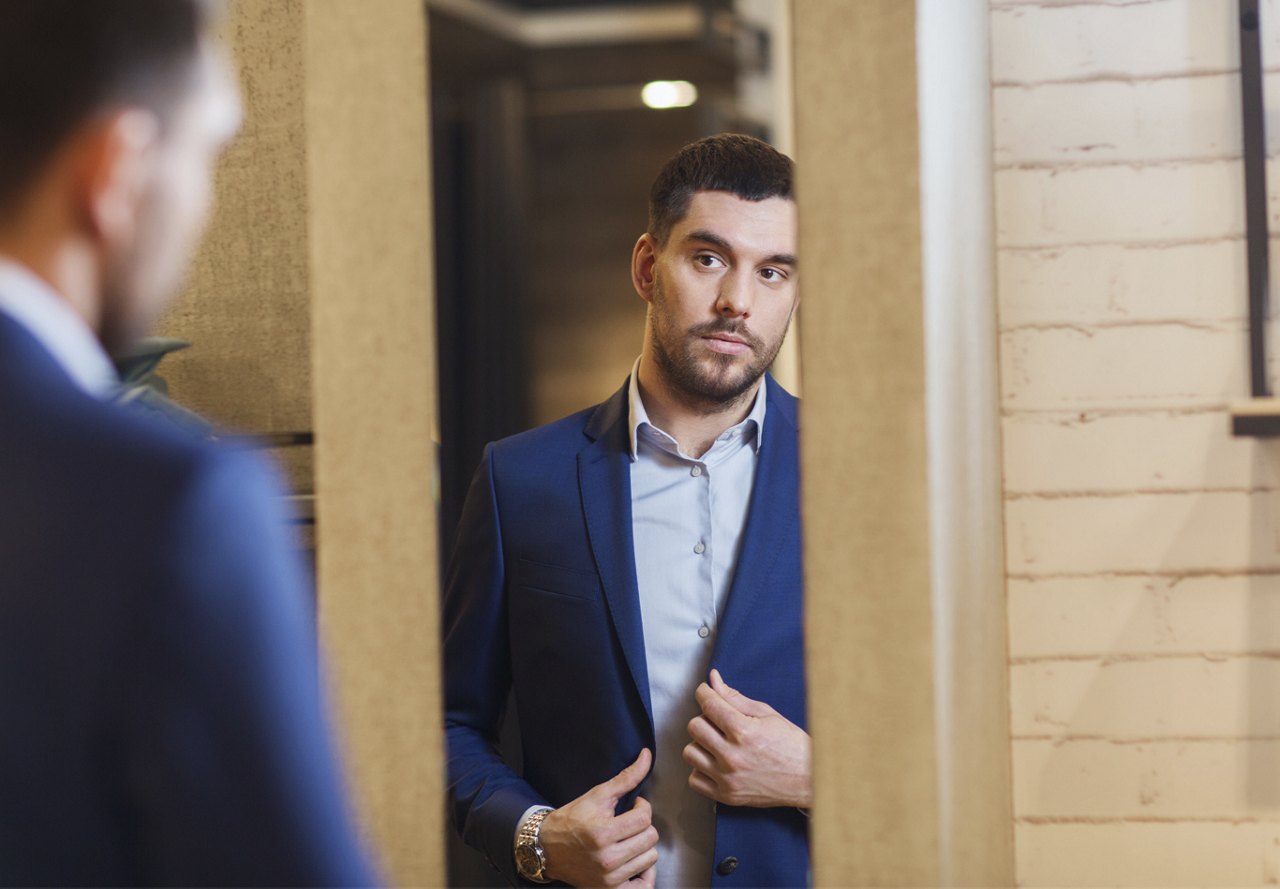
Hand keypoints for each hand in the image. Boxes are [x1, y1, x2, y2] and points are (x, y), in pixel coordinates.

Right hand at [538, 748, 659, 886]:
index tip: (633, 806)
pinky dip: (644, 874)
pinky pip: (644, 886)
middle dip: (643, 826)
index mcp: (602, 832)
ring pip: (651, 858)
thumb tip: (646, 756)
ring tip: (629, 840)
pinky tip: (634, 862)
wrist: (547, 848)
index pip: (645, 817)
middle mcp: (606, 858)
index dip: (642, 806)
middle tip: (629, 823)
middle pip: (650, 838)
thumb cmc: (572, 819)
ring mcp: (609, 878)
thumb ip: (626, 778)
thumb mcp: (597, 795)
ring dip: (643, 847)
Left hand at [683, 669, 811, 808]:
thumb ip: (735, 697)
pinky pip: (694, 780)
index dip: (703, 692)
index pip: (708, 704)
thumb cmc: (790, 744)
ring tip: (717, 742)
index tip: (706, 692)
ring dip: (701, 743)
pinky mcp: (727, 796)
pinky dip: (701, 769)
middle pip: (694, 726)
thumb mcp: (766, 714)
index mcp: (743, 731)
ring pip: (690, 752)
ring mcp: (728, 778)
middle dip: (704, 717)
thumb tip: (713, 680)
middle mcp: (732, 756)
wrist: (808, 779)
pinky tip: (716, 762)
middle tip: (718, 720)